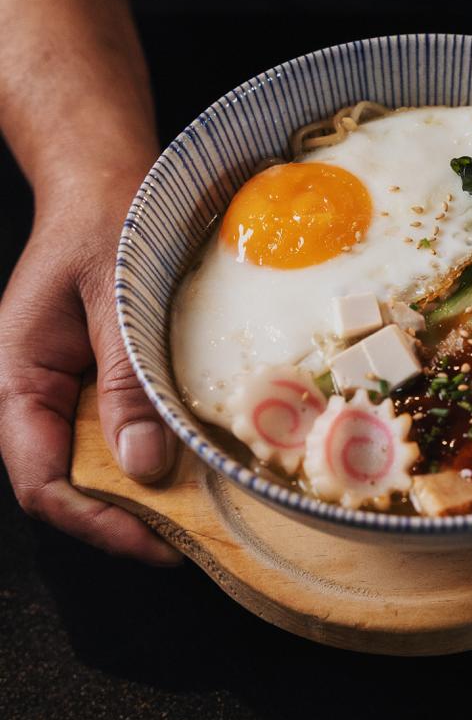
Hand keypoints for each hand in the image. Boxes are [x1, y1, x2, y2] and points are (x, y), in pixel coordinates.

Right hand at [0, 172, 180, 563]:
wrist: (107, 178)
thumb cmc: (103, 222)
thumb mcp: (117, 298)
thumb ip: (125, 380)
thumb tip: (143, 466)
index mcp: (20, 377)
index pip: (39, 480)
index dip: (93, 521)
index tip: (155, 541)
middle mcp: (41, 394)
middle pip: (69, 484)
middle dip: (125, 520)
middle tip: (193, 538)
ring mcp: (74, 388)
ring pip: (101, 465)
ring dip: (146, 492)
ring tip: (203, 512)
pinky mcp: (107, 379)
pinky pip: (127, 431)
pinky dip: (159, 453)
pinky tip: (198, 460)